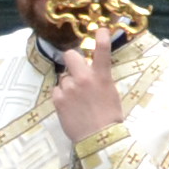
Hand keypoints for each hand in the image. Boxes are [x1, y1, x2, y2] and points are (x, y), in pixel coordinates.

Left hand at [50, 31, 125, 148]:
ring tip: (77, 101)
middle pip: (70, 56)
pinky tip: (70, 108)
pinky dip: (62, 97)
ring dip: (68, 85)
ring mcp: (69, 88)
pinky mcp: (58, 98)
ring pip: (64, 78)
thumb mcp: (110, 94)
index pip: (102, 52)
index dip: (101, 38)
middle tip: (77, 73)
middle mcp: (83, 78)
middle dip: (72, 61)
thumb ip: (100, 80)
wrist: (98, 138)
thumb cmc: (109, 118)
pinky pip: (57, 90)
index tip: (101, 30)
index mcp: (101, 77)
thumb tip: (90, 75)